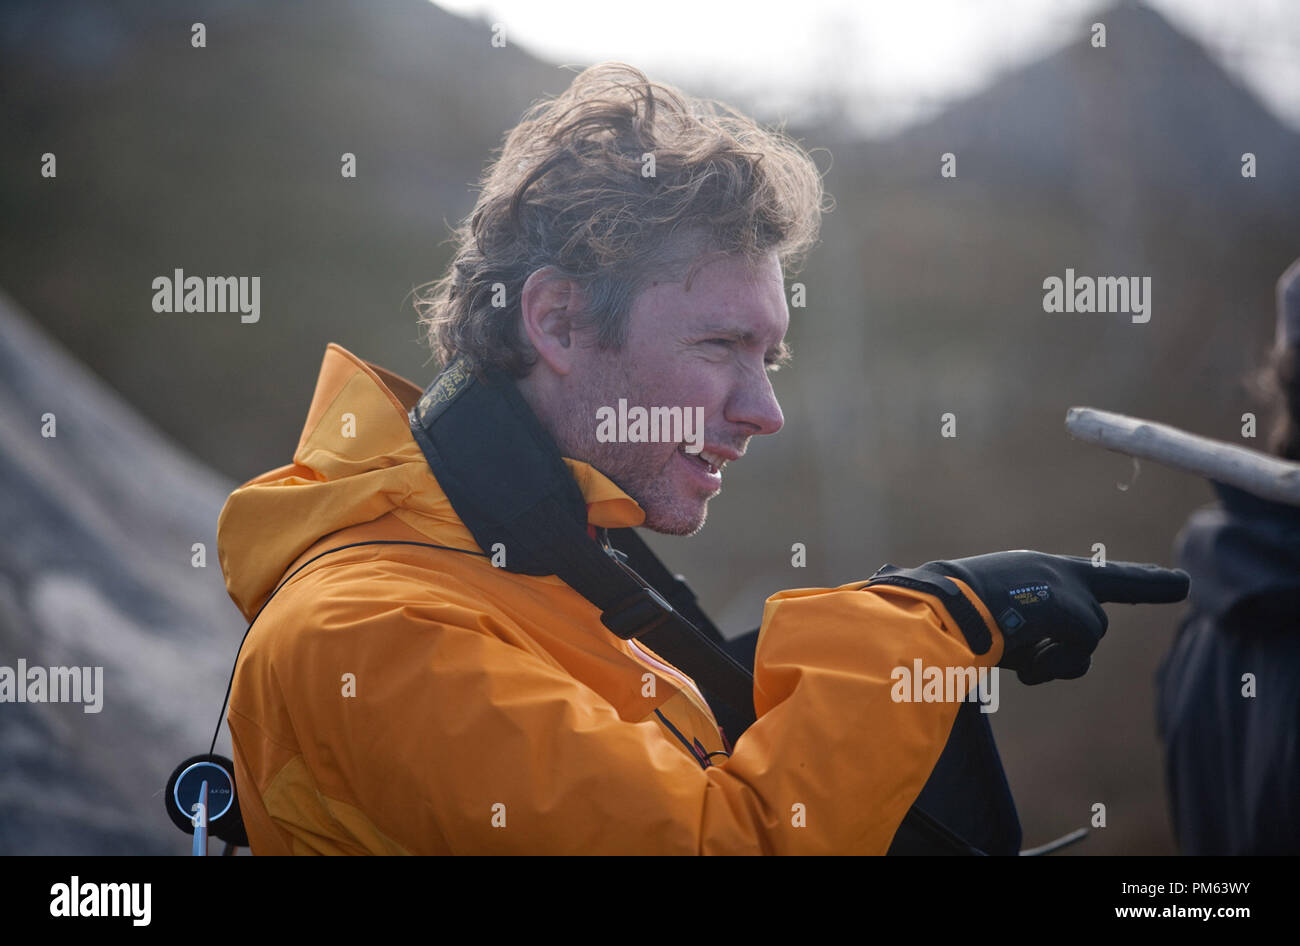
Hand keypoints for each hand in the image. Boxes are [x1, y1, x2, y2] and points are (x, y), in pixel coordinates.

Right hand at [865, 551, 1189, 683]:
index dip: (1142, 580)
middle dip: (1064, 655)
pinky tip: (1019, 658)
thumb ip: (1026, 636)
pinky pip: (1079, 650)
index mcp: (1035, 571)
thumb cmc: (948, 618)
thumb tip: (1036, 665)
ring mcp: (1063, 585)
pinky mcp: (1067, 603)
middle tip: (1031, 663)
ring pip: (1087, 639)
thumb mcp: (993, 624)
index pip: (1102, 576)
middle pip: (1091, 624)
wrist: (933, 608)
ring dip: (1052, 659)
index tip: (1181, 582)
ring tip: (1011, 653)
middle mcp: (1054, 570)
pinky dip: (1050, 664)